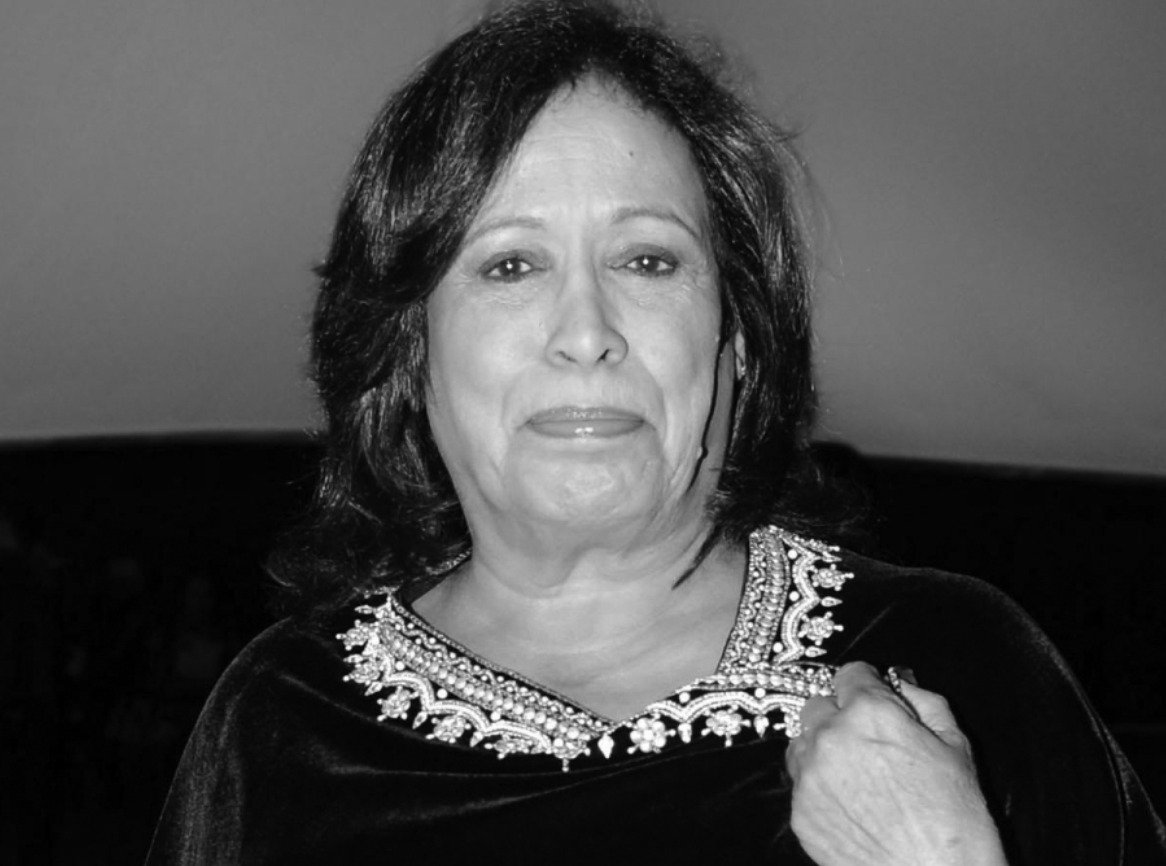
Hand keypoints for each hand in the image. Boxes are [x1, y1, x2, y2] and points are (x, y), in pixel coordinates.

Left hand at [785, 662, 1007, 865]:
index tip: (872, 694)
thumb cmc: (954, 819)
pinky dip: (820, 789)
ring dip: (823, 750)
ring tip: (858, 778)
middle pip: (819, 706)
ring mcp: (809, 777)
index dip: (866, 684)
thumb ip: (924, 701)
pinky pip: (802, 785)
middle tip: (868, 742)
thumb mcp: (955, 746)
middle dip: (840, 716)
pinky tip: (852, 807)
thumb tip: (901, 683)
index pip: (851, 674)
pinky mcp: (800, 812)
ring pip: (803, 745)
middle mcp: (830, 737)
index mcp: (869, 713)